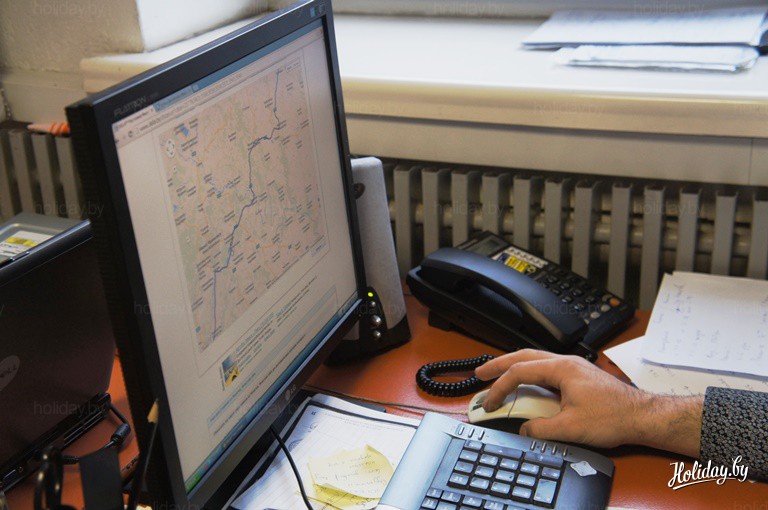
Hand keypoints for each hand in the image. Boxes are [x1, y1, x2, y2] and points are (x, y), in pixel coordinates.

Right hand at [475, 349, 702, 456]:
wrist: (642, 416)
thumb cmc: (614, 417)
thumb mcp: (571, 428)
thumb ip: (541, 428)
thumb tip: (525, 429)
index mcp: (561, 369)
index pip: (519, 372)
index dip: (500, 387)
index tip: (489, 403)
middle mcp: (566, 363)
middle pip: (524, 357)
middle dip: (499, 364)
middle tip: (481, 373)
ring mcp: (573, 369)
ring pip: (535, 361)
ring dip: (515, 368)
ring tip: (499, 377)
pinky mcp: (578, 377)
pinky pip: (547, 370)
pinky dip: (530, 376)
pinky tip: (527, 386)